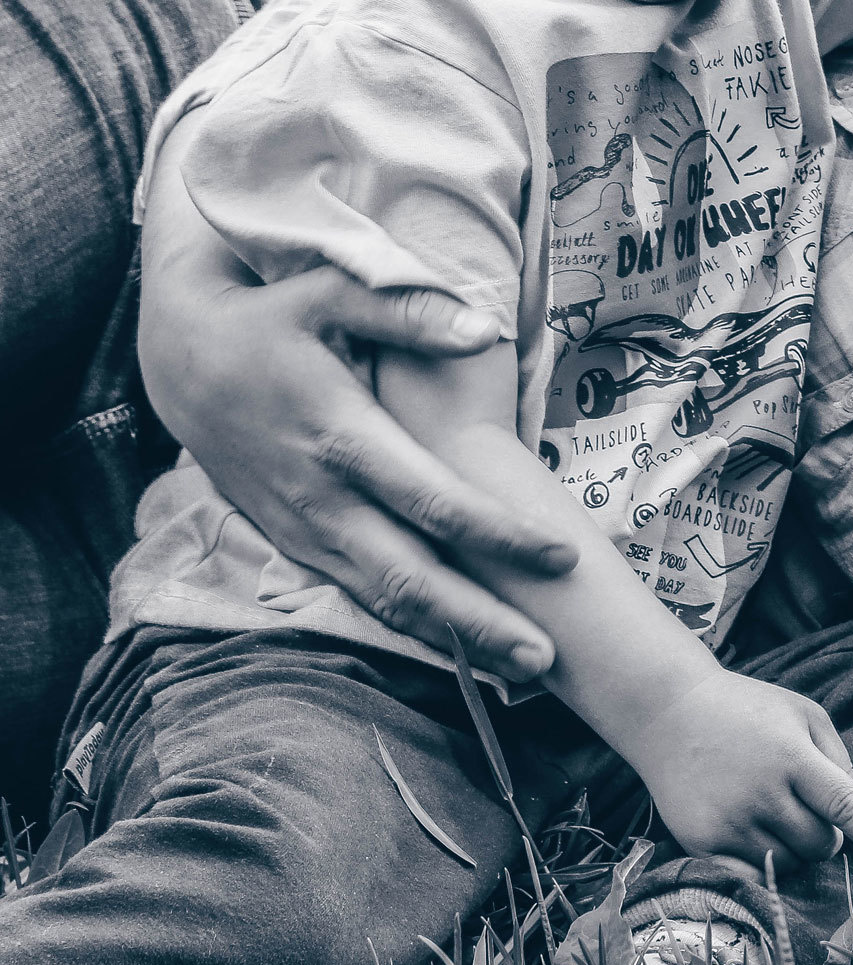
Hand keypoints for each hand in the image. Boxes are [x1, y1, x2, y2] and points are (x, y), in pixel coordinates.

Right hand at [137, 170, 578, 682]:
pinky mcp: (291, 541)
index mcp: (342, 438)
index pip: (433, 502)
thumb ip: (408, 312)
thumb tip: (484, 329)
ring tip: (517, 672)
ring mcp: (302, 528)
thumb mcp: (329, 292)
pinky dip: (406, 627)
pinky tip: (457, 650)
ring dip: (448, 639)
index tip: (561, 557)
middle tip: (549, 658)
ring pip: (380, 600)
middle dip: (479, 623)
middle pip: (409, 577)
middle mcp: (322, 498)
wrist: (180, 359)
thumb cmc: (269, 320)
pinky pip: (356, 595)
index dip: (498, 534)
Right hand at [626, 668, 852, 872]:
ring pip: (789, 865)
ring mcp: (729, 820)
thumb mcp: (802, 713)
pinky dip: (764, 864)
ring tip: (774, 812)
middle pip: (820, 845)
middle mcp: (761, 792)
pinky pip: (752, 876)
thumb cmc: (747, 710)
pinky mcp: (701, 841)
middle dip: (827, 836)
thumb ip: (837, 758)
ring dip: (794, 850)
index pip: (845, 805)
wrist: (668, 713)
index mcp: (792, 756)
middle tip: (806, 808)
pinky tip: (755, 833)